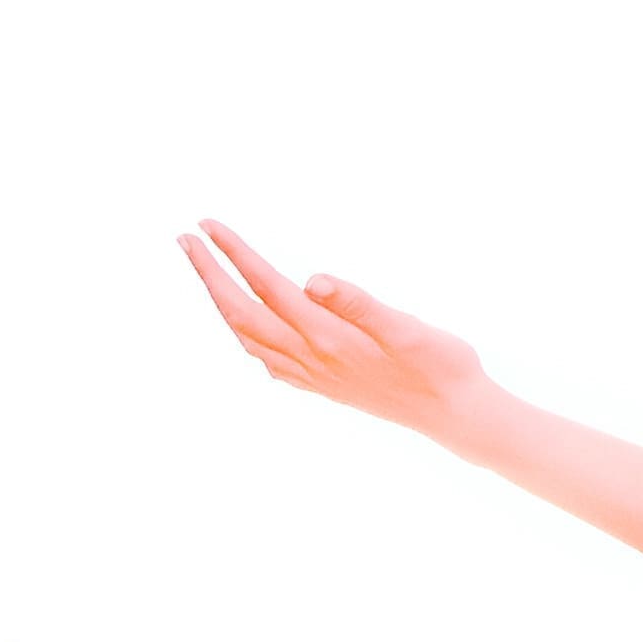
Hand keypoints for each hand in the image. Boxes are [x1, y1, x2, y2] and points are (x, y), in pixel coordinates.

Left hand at [179, 221, 494, 442]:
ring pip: (247, 337)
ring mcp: (312, 375)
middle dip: (209, 274)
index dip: (235, 254)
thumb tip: (311, 280)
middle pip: (241, 312)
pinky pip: (265, 359)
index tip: (208, 224)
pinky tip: (249, 329)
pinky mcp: (321, 386)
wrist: (456, 417)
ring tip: (208, 274)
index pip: (267, 286)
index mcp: (327, 337)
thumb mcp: (408, 328)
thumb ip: (360, 304)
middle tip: (186, 238)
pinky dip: (244, 335)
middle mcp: (310, 358)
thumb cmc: (441, 367)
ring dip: (220, 302)